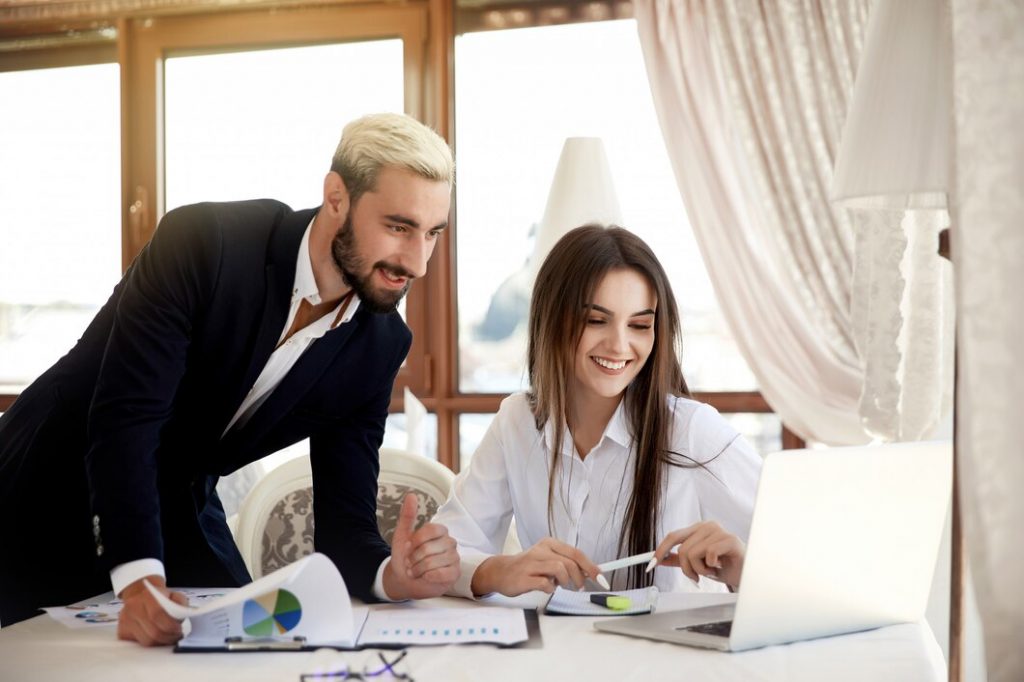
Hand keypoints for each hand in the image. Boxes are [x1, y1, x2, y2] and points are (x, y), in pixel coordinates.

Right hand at [117, 575, 187, 645]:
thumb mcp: (175, 594)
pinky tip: (157, 638)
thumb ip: (181, 603)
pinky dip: (151, 643)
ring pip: (147, 641)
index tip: (179, 629)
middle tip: (177, 636)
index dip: (171, 626)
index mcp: (147, 596)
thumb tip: (182, 617)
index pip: (158, 615)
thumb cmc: (161, 597)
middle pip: (153, 632)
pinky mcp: (122, 631)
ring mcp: (125, 620)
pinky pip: (139, 644)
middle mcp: (133, 607)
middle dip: (168, 637)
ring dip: (161, 643)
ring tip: (169, 638)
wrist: (140, 594)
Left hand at [383, 493, 459, 599]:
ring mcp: (454, 558)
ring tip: (415, 571)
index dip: (415, 541)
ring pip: (433, 562)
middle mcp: (450, 542)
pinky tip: (425, 577)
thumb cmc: (405, 556)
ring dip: (418, 569)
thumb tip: (411, 495)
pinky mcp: (455, 573)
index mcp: (440, 531)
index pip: (431, 530)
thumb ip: (408, 515)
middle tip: (409, 563)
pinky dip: (428, 577)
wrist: (404, 579)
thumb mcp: (402, 535)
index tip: (408, 548)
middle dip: (413, 558)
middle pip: (429, 548)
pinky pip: (442, 574)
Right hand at [470, 537, 601, 596]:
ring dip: (564, 582)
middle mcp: (540, 550)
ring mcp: (531, 563)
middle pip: (570, 562)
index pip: (576, 553)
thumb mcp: (547, 559)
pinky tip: (546, 588)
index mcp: (549, 544)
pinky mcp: (524, 577)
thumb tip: (589, 572)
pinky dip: (550, 589)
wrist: (500, 572)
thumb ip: (566, 562)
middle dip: (580, 577)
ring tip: (558, 585)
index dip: (591, 566)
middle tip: (580, 587)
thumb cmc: (527, 567)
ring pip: (559, 569)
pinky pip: (545, 584)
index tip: (601, 577)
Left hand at [652, 521, 745, 589]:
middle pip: (682, 548)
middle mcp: (707, 526)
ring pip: (693, 553)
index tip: (651, 564)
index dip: (660, 551)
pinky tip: (721, 566)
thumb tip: (660, 559)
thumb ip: (679, 560)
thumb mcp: (697, 564)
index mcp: (697, 529)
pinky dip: (712, 566)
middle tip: (697, 577)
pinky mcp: (730, 539)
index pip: (673, 536)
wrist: (745, 574)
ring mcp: (719, 530)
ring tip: (712, 570)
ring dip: (701, 569)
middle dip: (687, 569)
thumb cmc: (723, 566)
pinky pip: (709, 554)